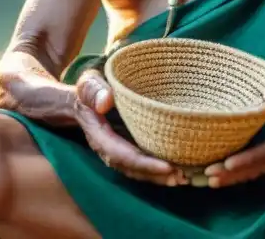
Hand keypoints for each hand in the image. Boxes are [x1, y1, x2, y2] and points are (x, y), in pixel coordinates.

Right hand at [74, 69, 186, 185]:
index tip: (166, 167)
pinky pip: (140, 163)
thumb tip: (105, 102)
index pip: (121, 154)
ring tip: (183, 179)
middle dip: (155, 175)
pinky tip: (177, 171)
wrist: (81, 101)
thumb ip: (93, 91)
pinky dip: (157, 170)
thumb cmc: (89, 90)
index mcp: (99, 136)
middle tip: (181, 178)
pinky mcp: (126, 148)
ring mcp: (117, 151)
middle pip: (131, 168)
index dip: (143, 163)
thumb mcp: (89, 85)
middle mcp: (108, 149)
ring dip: (158, 177)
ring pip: (137, 170)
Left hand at [204, 61, 264, 187]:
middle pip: (262, 166)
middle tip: (205, 178)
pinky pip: (263, 162)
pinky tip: (227, 168)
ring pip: (261, 168)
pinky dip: (245, 168)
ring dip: (236, 175)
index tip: (225, 166)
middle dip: (234, 174)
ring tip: (209, 178)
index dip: (248, 160)